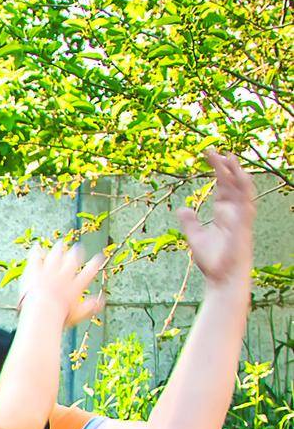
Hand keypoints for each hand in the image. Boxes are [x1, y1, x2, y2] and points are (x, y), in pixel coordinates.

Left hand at [19, 241, 105, 328]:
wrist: (42, 311)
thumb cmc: (59, 317)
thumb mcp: (78, 314)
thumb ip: (90, 307)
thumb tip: (101, 302)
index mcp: (75, 286)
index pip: (89, 272)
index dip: (95, 263)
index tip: (99, 257)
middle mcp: (64, 275)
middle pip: (72, 259)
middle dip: (76, 252)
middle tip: (78, 247)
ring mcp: (49, 271)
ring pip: (55, 256)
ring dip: (58, 249)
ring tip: (60, 244)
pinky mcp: (35, 271)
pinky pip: (36, 257)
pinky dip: (37, 251)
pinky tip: (37, 246)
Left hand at [177, 151, 255, 287]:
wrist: (223, 278)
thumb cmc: (213, 261)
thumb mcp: (195, 237)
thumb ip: (190, 222)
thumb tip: (182, 208)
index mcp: (224, 213)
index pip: (221, 186)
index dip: (217, 170)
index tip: (209, 155)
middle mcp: (234, 212)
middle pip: (230, 183)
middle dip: (224, 166)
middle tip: (214, 150)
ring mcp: (240, 217)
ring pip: (241, 188)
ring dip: (235, 172)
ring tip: (227, 156)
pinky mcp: (244, 224)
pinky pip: (246, 201)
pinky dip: (243, 188)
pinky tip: (239, 175)